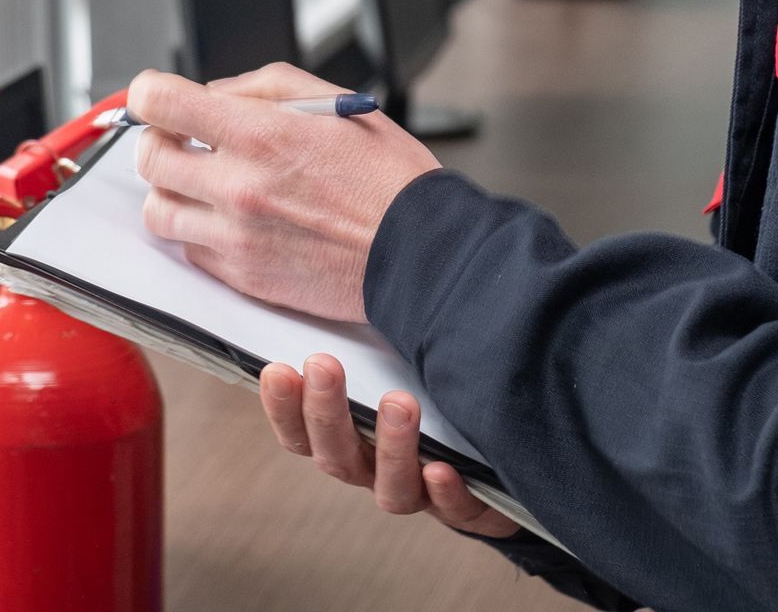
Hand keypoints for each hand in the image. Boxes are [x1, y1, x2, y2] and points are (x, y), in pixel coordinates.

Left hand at [128, 64, 440, 321]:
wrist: (419, 251)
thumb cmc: (387, 178)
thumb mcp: (334, 102)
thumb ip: (262, 87)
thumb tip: (212, 93)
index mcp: (260, 133)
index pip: (159, 101)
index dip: (152, 94)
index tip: (161, 100)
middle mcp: (239, 186)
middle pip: (148, 157)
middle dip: (161, 141)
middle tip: (186, 141)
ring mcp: (236, 236)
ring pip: (158, 211)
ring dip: (173, 191)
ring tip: (206, 185)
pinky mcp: (243, 276)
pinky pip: (190, 249)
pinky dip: (200, 231)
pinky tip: (233, 219)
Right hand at [260, 353, 518, 538]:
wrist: (500, 459)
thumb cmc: (432, 393)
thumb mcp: (391, 360)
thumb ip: (358, 330)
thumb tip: (308, 267)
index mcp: (348, 438)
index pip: (301, 431)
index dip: (283, 406)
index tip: (277, 369)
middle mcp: (376, 469)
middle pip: (337, 455)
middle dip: (326, 411)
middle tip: (324, 365)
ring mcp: (420, 490)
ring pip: (392, 488)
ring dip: (391, 446)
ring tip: (399, 402)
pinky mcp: (468, 506)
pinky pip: (454, 509)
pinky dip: (445, 492)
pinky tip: (441, 468)